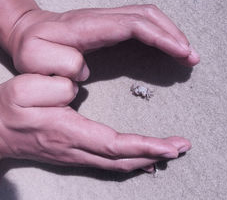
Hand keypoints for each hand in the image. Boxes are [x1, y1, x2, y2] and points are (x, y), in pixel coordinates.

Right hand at [0, 74, 190, 171]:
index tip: (169, 146)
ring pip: (119, 164)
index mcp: (68, 133)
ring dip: (147, 158)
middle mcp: (78, 150)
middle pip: (123, 160)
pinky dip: (132, 161)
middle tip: (181, 147)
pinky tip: (146, 159)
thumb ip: (52, 89)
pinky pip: (111, 162)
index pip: (114, 144)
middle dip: (155, 155)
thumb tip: (75, 90)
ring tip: (171, 150)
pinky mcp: (78, 154)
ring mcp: (79, 156)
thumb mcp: (23, 92)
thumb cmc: (9, 110)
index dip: (143, 147)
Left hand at [6, 5, 199, 80]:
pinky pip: (144, 22)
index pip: (134, 24)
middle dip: (175, 35)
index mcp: (90, 25)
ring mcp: (110, 18)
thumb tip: (84, 69)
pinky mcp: (113, 23)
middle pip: (148, 16)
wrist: (30, 31)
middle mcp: (104, 17)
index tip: (182, 54)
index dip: (161, 37)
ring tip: (188, 54)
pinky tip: (170, 45)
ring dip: (172, 32)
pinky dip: (162, 32)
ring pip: (149, 16)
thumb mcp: (36, 58)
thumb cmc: (34, 48)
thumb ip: (59, 64)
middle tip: (193, 58)